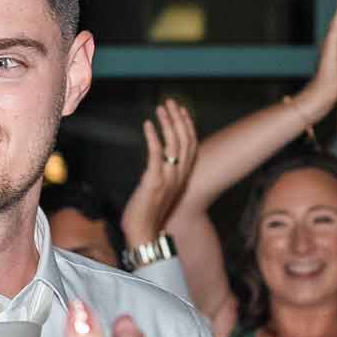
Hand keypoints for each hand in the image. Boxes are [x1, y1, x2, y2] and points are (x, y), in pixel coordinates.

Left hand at [119, 99, 198, 246]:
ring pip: (174, 144)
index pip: (191, 146)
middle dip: (178, 118)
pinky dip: (153, 137)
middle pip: (185, 141)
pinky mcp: (154, 182)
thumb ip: (163, 176)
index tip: (181, 110)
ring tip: (160, 108)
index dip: (187, 126)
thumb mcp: (162, 191)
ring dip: (167, 123)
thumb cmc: (148, 213)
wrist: (144, 234)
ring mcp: (168, 179)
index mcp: (183, 177)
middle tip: (169, 102)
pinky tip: (148, 125)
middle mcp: (180, 176)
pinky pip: (156, 155)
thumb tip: (158, 163)